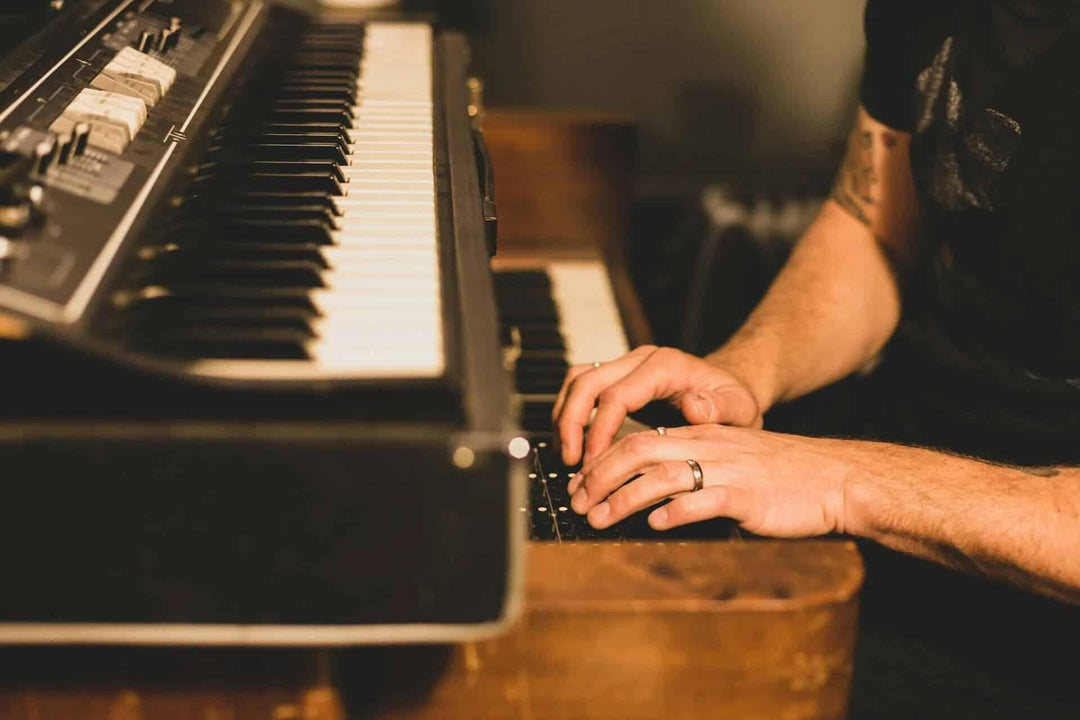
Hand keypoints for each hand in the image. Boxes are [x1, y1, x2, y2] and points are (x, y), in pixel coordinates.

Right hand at [552, 346, 762, 465]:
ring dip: (564, 417)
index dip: (599, 429)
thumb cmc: (733, 401)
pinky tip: (573, 445)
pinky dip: (570, 413)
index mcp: (664, 366)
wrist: (728, 387)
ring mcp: (625, 365)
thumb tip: (694, 408)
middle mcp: (640, 359)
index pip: (616, 394)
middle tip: (570, 461)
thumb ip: (721, 409)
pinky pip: (581, 387)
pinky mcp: (616, 377)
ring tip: (566, 456)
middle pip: (586, 381)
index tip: (593, 461)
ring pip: (576, 380)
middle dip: (571, 422)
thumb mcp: (740, 408)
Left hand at [566, 424, 851, 536]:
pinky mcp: (749, 497)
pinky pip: (705, 499)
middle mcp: (709, 448)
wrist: (837, 479)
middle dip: (600, 476)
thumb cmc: (784, 476)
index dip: (602, 461)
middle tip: (577, 502)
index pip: (639, 438)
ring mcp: (728, 470)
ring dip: (624, 497)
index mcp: (702, 437)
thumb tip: (653, 491)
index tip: (579, 485)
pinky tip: (656, 524)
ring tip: (600, 517)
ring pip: (663, 474)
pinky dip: (676, 511)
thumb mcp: (732, 461)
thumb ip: (695, 468)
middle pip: (640, 449)